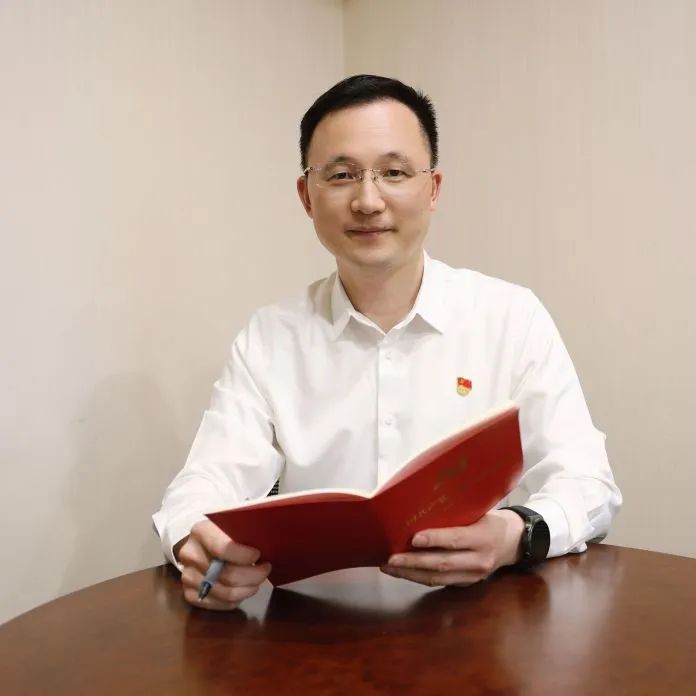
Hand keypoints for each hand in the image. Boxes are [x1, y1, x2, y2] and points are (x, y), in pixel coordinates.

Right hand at [176, 520, 270, 609]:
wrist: (200, 544)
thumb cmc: (224, 532)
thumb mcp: (232, 524)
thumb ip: (245, 531)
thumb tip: (267, 541)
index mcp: (201, 532)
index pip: (223, 548)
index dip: (244, 555)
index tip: (259, 555)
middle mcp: (190, 555)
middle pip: (227, 575)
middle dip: (253, 575)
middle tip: (265, 569)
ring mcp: (188, 577)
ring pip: (226, 593)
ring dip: (248, 589)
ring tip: (258, 580)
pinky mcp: (190, 595)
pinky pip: (220, 604)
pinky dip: (237, 599)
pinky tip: (244, 588)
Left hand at [380, 510, 524, 586]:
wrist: (513, 542)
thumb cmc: (489, 521)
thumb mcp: (478, 512)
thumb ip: (454, 515)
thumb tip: (420, 508)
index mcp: (484, 537)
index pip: (456, 539)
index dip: (435, 539)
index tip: (414, 538)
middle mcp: (480, 560)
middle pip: (443, 564)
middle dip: (413, 562)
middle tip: (390, 558)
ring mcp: (473, 576)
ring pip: (438, 578)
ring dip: (410, 574)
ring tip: (388, 566)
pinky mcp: (466, 584)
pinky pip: (439, 583)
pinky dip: (418, 577)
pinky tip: (402, 571)